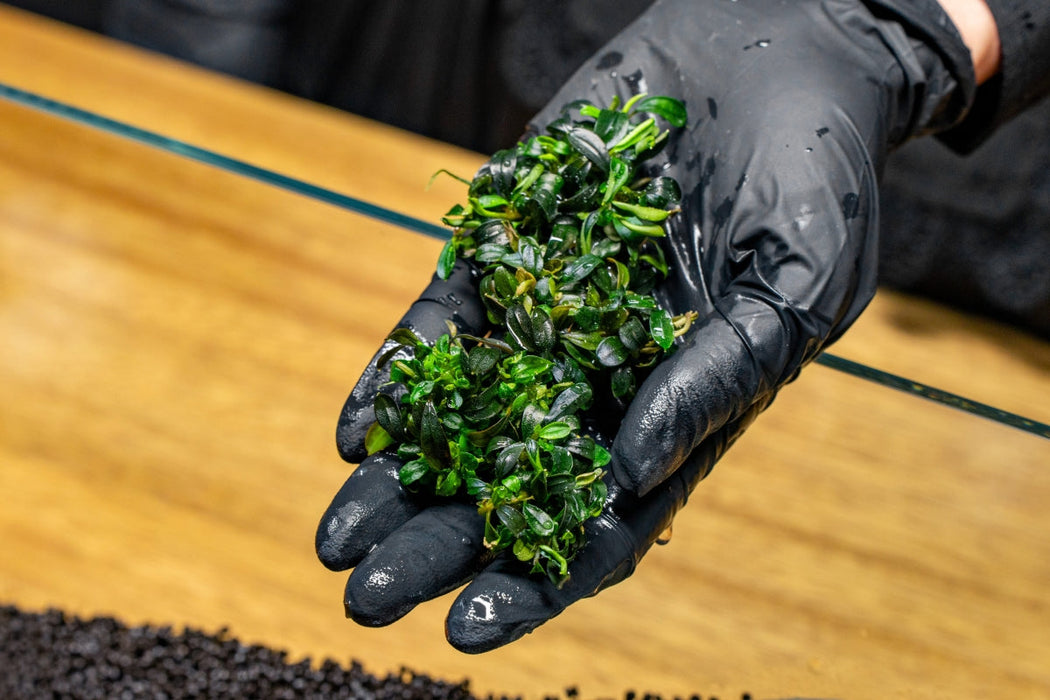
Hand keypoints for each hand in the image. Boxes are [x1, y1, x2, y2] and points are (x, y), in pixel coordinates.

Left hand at [317, 0, 974, 651]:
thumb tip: (633, 469)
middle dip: (439, 546)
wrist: (771, 56)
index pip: (602, 524)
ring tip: (336, 541)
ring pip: (461, 419)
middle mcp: (602, 380)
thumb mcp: (799, 287)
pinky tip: (356, 433)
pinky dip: (399, 378)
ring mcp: (546, 318)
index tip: (469, 628)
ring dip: (398, 482)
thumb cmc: (814, 177)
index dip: (537, 582)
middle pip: (511, 488)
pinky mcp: (506, 253)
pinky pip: (444, 325)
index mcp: (677, 411)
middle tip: (368, 598)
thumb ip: (721, 381)